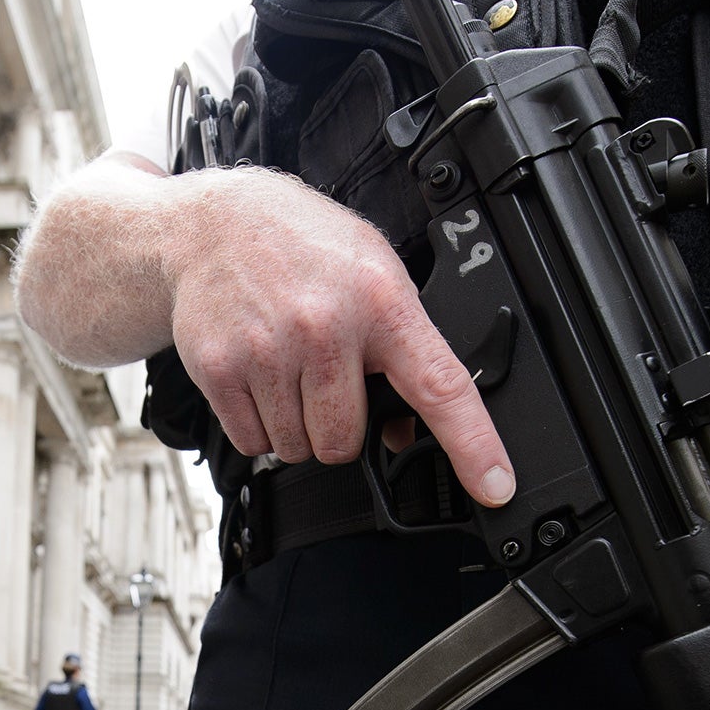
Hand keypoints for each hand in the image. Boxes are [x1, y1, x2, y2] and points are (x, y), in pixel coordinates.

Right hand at [167, 168, 514, 505]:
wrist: (214, 224)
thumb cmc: (302, 246)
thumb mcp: (373, 276)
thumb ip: (399, 351)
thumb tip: (406, 433)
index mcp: (379, 302)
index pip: (439, 386)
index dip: (472, 444)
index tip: (495, 485)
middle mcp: (325, 327)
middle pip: (344, 441)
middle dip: (337, 428)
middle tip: (325, 382)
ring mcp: (269, 350)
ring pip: (297, 449)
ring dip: (295, 428)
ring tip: (288, 371)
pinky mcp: (220, 368)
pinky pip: (252, 442)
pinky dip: (257, 426)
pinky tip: (258, 378)